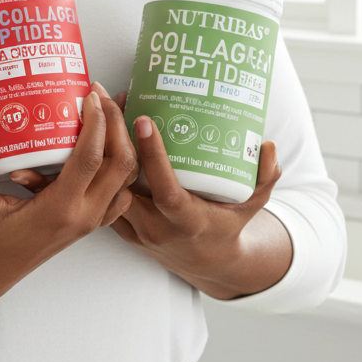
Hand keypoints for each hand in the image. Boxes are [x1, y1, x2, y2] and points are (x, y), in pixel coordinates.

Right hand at [0, 83, 138, 360]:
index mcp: (60, 210)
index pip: (90, 159)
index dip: (95, 124)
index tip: (90, 94)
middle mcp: (83, 216)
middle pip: (120, 165)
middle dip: (116, 125)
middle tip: (101, 95)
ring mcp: (89, 222)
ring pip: (125, 179)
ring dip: (122, 144)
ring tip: (108, 112)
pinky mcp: (87, 223)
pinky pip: (118, 194)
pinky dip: (120, 168)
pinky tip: (105, 147)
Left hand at [111, 112, 290, 299]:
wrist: (205, 263)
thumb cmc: (226, 225)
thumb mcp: (251, 206)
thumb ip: (263, 178)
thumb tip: (269, 146)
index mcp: (187, 221)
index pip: (165, 189)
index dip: (153, 156)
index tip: (143, 120)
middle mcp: (156, 228)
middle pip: (125, 183)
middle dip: (113, 138)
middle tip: (108, 98)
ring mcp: (135, 230)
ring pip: (107, 186)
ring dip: (99, 148)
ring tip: (96, 108)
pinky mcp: (121, 228)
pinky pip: (102, 194)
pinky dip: (96, 166)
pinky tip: (92, 134)